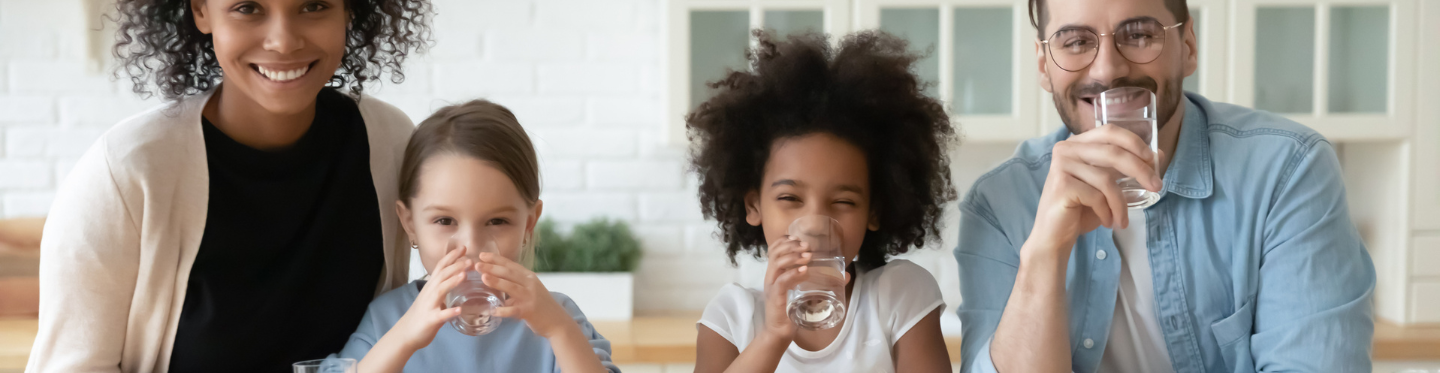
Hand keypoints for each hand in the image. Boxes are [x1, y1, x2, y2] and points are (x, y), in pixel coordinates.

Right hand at [391, 248, 469, 351]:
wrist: (406, 334)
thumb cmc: (421, 316)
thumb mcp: (433, 298)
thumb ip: (443, 290)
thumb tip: (458, 280)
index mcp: (431, 287)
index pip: (440, 267)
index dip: (451, 257)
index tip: (463, 248)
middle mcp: (429, 293)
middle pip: (441, 275)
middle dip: (455, 266)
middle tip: (470, 260)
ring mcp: (429, 306)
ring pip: (440, 290)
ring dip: (452, 282)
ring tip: (464, 275)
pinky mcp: (430, 320)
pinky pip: (440, 315)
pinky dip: (450, 312)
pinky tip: (459, 310)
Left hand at [476, 253, 575, 339]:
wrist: (557, 321)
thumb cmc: (541, 305)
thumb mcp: (530, 289)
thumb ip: (515, 283)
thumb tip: (494, 280)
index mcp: (529, 276)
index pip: (510, 264)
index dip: (496, 259)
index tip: (482, 254)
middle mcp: (530, 284)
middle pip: (509, 273)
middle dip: (492, 267)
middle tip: (477, 264)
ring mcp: (530, 297)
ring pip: (511, 287)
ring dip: (497, 282)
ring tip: (483, 278)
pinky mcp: (529, 311)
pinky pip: (513, 310)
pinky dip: (503, 311)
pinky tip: (493, 311)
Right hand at [757, 235, 826, 343]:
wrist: (779, 332)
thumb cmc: (791, 310)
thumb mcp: (805, 292)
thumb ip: (820, 282)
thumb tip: (846, 275)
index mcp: (775, 273)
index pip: (773, 250)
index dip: (784, 241)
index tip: (797, 238)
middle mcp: (771, 276)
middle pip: (775, 253)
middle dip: (792, 246)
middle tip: (807, 247)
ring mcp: (771, 286)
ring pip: (777, 264)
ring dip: (794, 257)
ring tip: (808, 257)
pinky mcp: (775, 297)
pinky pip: (781, 281)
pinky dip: (793, 274)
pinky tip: (804, 271)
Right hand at [1030, 125, 1161, 252]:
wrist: (1054, 236)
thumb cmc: (1080, 210)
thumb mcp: (1107, 185)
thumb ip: (1126, 168)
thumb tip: (1159, 154)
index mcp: (1077, 144)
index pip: (1109, 131)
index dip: (1134, 142)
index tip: (1153, 159)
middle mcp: (1066, 149)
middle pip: (1113, 153)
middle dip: (1140, 170)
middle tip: (1156, 186)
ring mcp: (1061, 166)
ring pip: (1106, 180)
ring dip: (1121, 203)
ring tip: (1122, 220)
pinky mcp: (1061, 186)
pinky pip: (1097, 196)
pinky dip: (1107, 212)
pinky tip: (1107, 222)